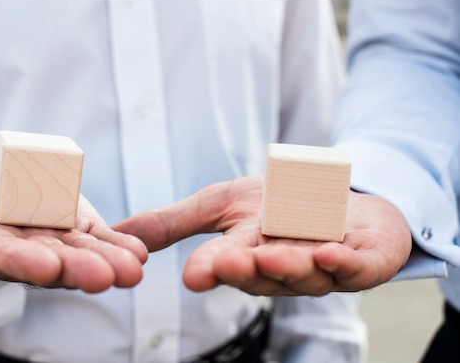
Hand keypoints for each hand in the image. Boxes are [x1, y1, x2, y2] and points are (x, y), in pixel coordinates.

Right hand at [0, 154, 146, 292]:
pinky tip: (140, 252)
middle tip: (104, 278)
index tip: (43, 268)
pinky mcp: (70, 228)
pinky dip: (116, 245)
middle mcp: (14, 247)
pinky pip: (95, 238)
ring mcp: (46, 239)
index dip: (16, 260)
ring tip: (134, 269)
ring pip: (78, 252)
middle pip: (45, 259)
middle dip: (73, 268)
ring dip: (106, 261)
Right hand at [113, 176, 411, 295]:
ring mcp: (321, 268)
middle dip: (245, 270)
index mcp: (243, 254)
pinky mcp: (361, 264)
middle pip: (260, 275)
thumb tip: (116, 232)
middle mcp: (278, 268)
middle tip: (228, 262)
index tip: (193, 274)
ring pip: (304, 276)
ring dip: (289, 266)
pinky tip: (330, 254)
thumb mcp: (220, 203)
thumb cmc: (277, 204)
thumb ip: (173, 222)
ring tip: (274, 254)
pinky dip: (343, 265)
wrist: (340, 200)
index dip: (210, 269)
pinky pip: (354, 271)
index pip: (222, 264)